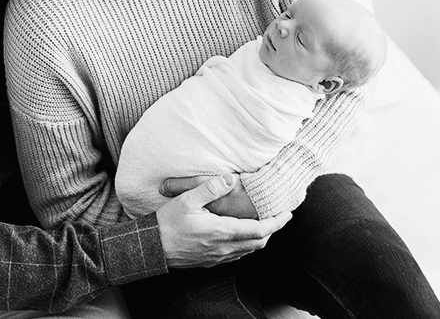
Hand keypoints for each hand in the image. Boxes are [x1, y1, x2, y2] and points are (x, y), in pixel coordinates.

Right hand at [155, 174, 290, 267]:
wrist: (152, 248)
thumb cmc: (168, 223)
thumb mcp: (188, 199)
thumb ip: (211, 188)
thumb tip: (230, 178)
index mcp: (222, 232)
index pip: (259, 230)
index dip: (276, 223)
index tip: (287, 214)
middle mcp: (224, 248)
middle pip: (258, 243)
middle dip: (271, 230)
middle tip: (277, 218)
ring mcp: (217, 257)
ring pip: (247, 251)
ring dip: (258, 238)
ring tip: (262, 224)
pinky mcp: (209, 262)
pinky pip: (235, 256)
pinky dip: (245, 246)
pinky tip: (240, 236)